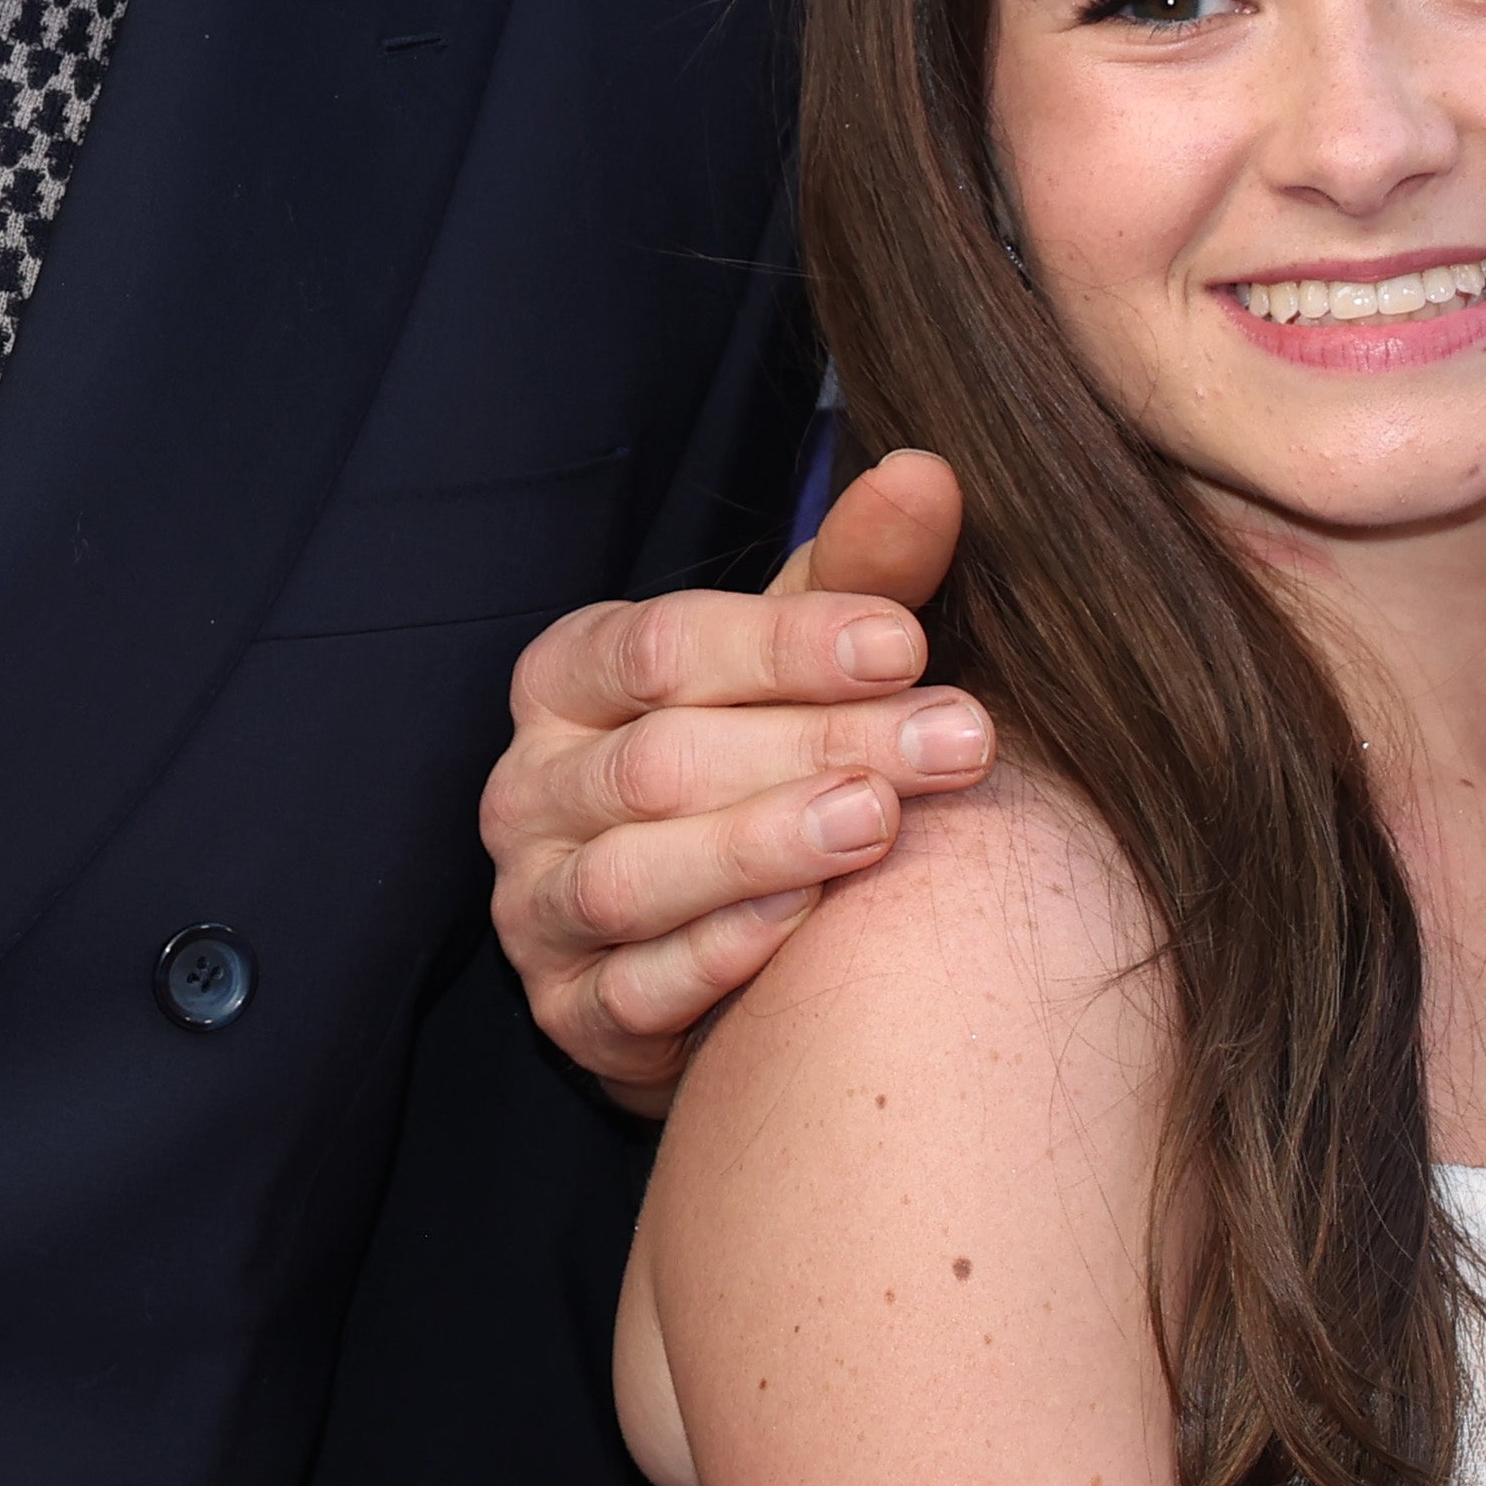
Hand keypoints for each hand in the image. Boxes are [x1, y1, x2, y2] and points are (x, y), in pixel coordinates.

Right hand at [484, 447, 983, 1113]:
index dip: (783, 645)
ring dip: (758, 848)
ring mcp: (535, 906)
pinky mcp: (566, 1014)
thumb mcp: (803, 662)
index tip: (908, 642)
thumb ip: (862, 574)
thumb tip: (930, 472)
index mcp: (569, 679)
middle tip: (955, 740)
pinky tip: (804, 931)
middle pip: (660, 761)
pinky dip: (713, 959)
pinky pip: (627, 990)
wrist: (720, 939)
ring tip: (879, 823)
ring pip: (629, 876)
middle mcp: (530, 787)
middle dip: (815, 744)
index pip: (657, 648)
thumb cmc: (766, 764)